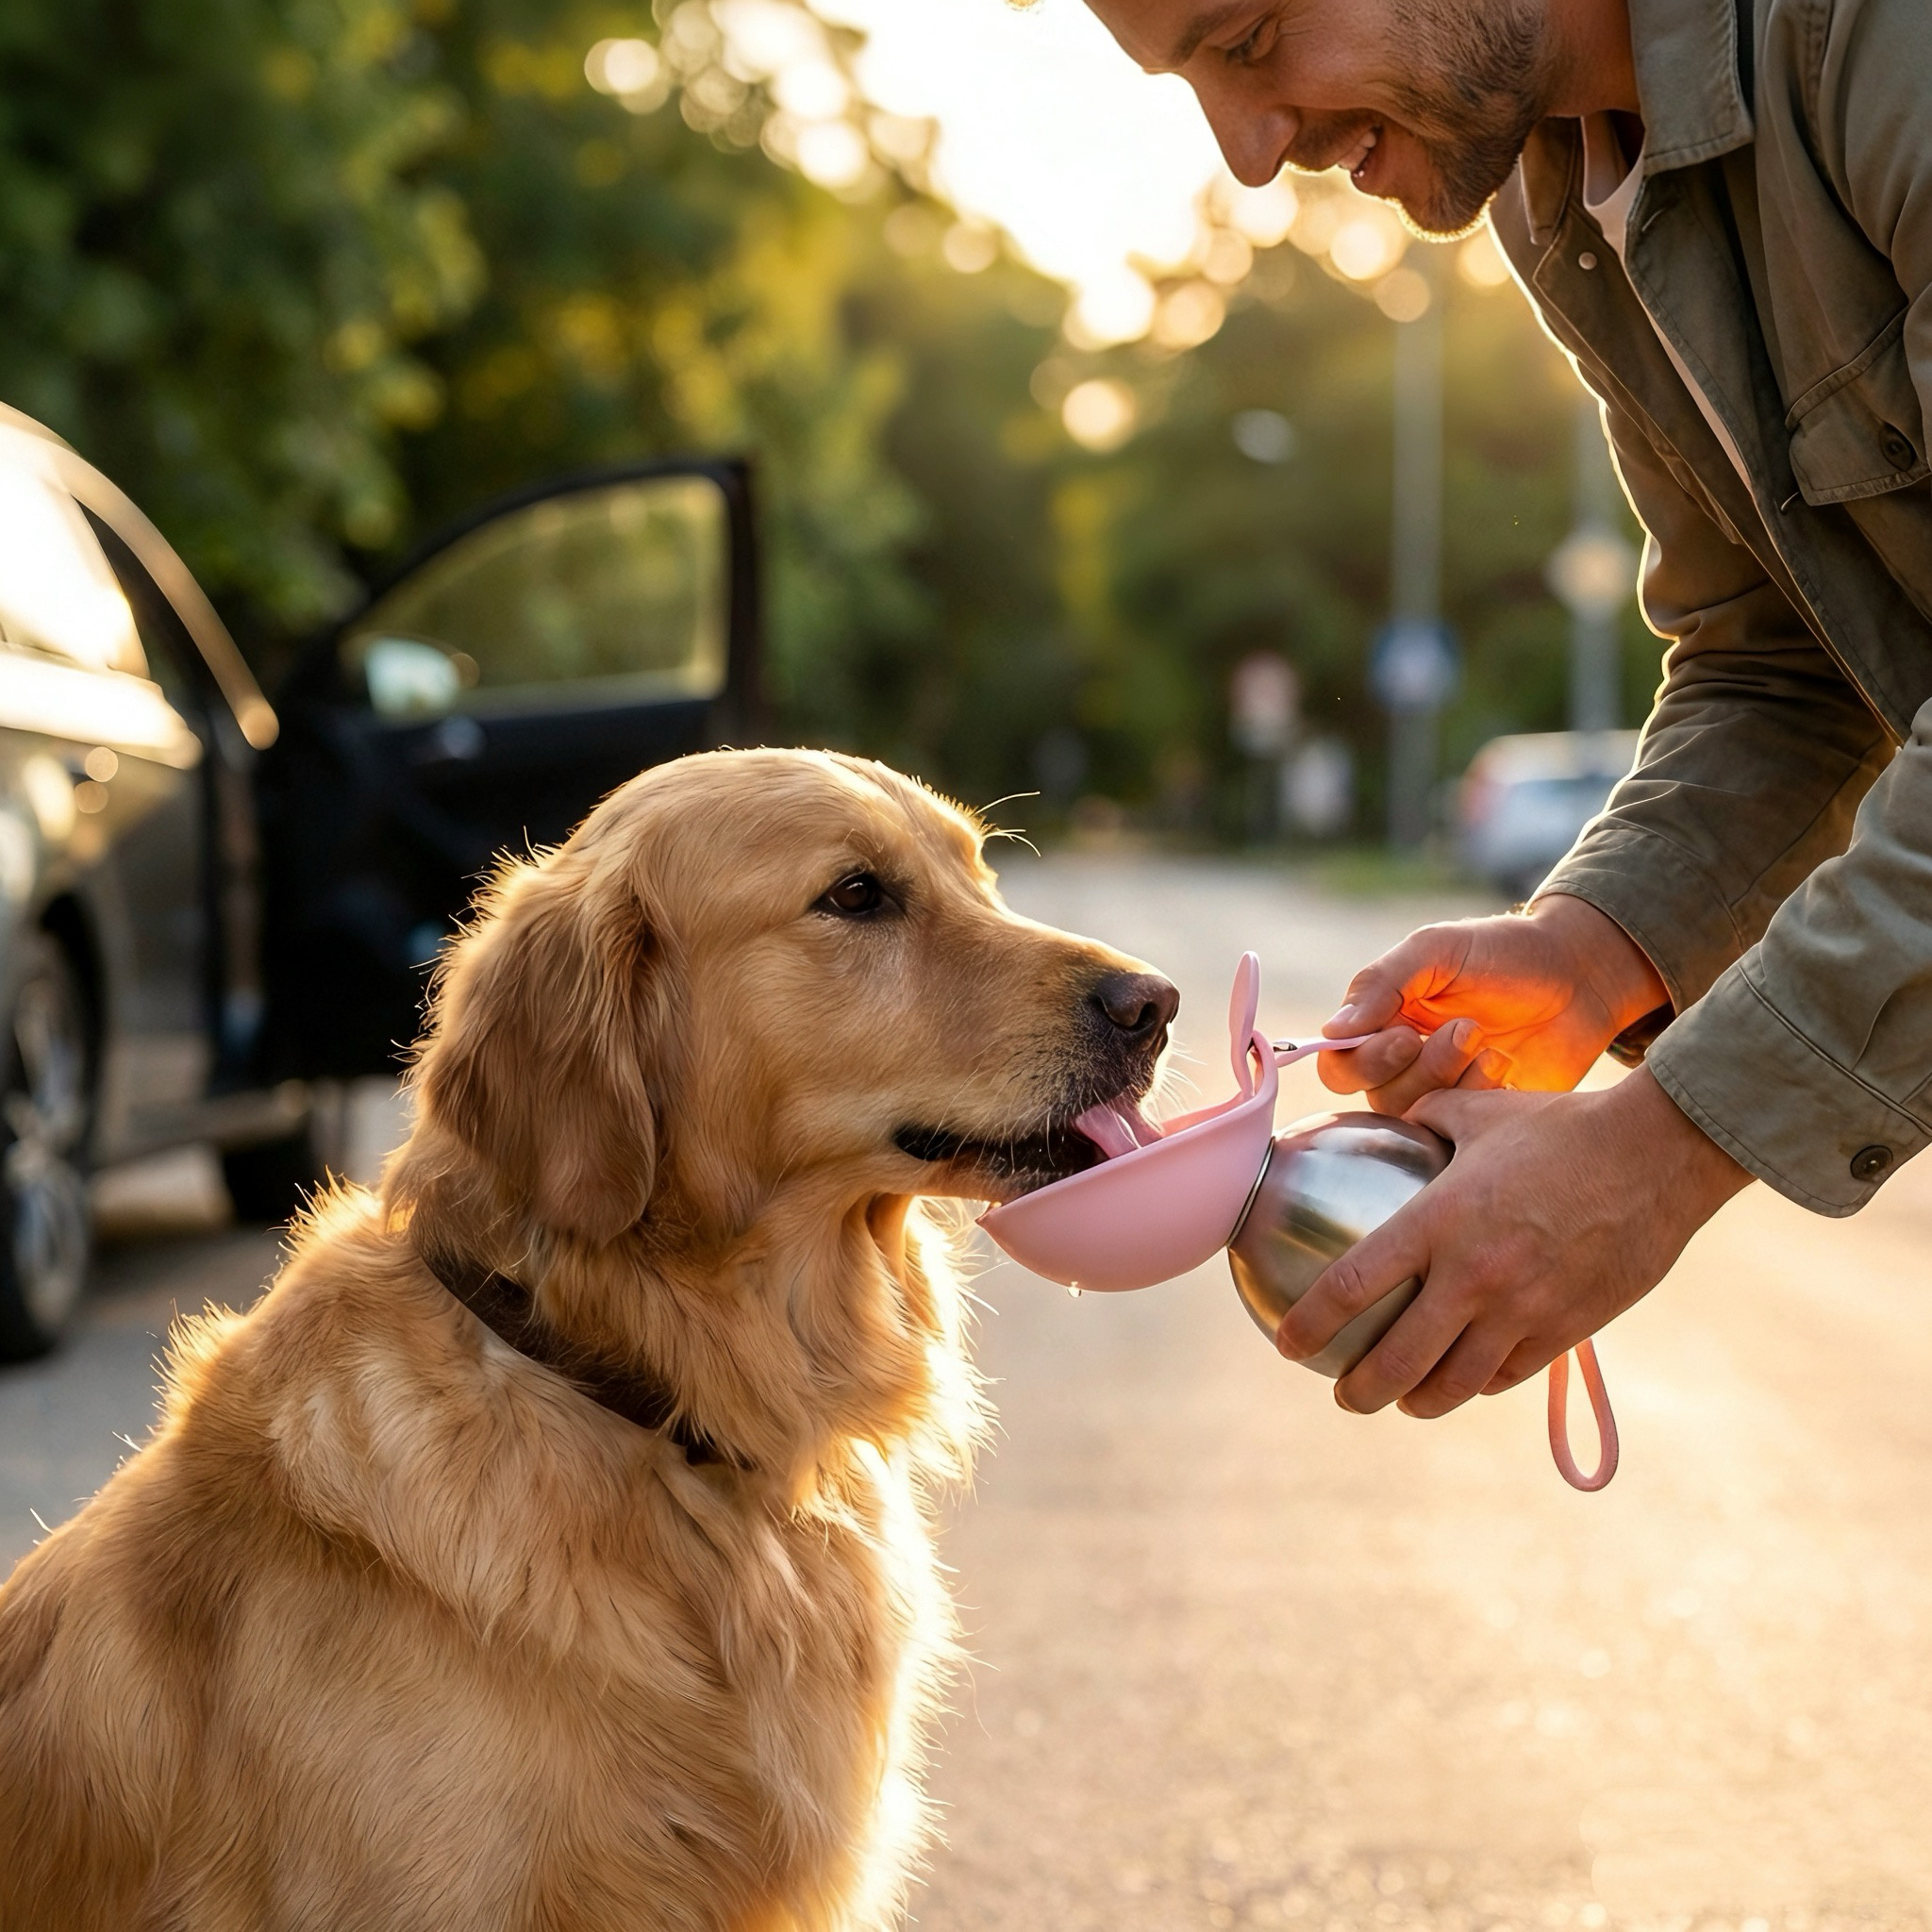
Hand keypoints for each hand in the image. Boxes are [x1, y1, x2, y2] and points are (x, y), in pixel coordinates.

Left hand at [1274, 1070, 1748, 1416]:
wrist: (1658, 1156)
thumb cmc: (1563, 1126)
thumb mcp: (1481, 1112)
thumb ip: (1429, 1118)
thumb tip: (1399, 1118)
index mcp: (1439, 1221)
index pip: (1354, 1285)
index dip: (1311, 1323)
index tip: (1287, 1345)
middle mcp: (1473, 1276)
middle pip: (1398, 1360)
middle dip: (1359, 1390)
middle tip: (1342, 1392)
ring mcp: (1522, 1310)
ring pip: (1454, 1384)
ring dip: (1417, 1401)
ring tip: (1401, 1400)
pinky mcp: (1566, 1329)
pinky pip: (1507, 1375)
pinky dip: (1478, 1383)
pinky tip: (1465, 1379)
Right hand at [1316, 894, 1669, 1113]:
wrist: (1580, 975)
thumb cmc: (1504, 952)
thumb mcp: (1437, 949)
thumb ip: (1381, 983)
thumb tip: (1331, 1032)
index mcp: (1382, 1021)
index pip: (1339, 1063)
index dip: (1363, 1060)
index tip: (1406, 1035)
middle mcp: (1403, 1063)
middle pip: (1375, 1095)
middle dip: (1419, 1068)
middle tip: (1465, 1030)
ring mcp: (1442, 1091)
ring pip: (1416, 1114)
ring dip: (1451, 1077)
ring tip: (1487, 1041)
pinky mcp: (1481, 1114)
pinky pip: (1460, 1127)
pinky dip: (1480, 1095)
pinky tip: (1504, 1063)